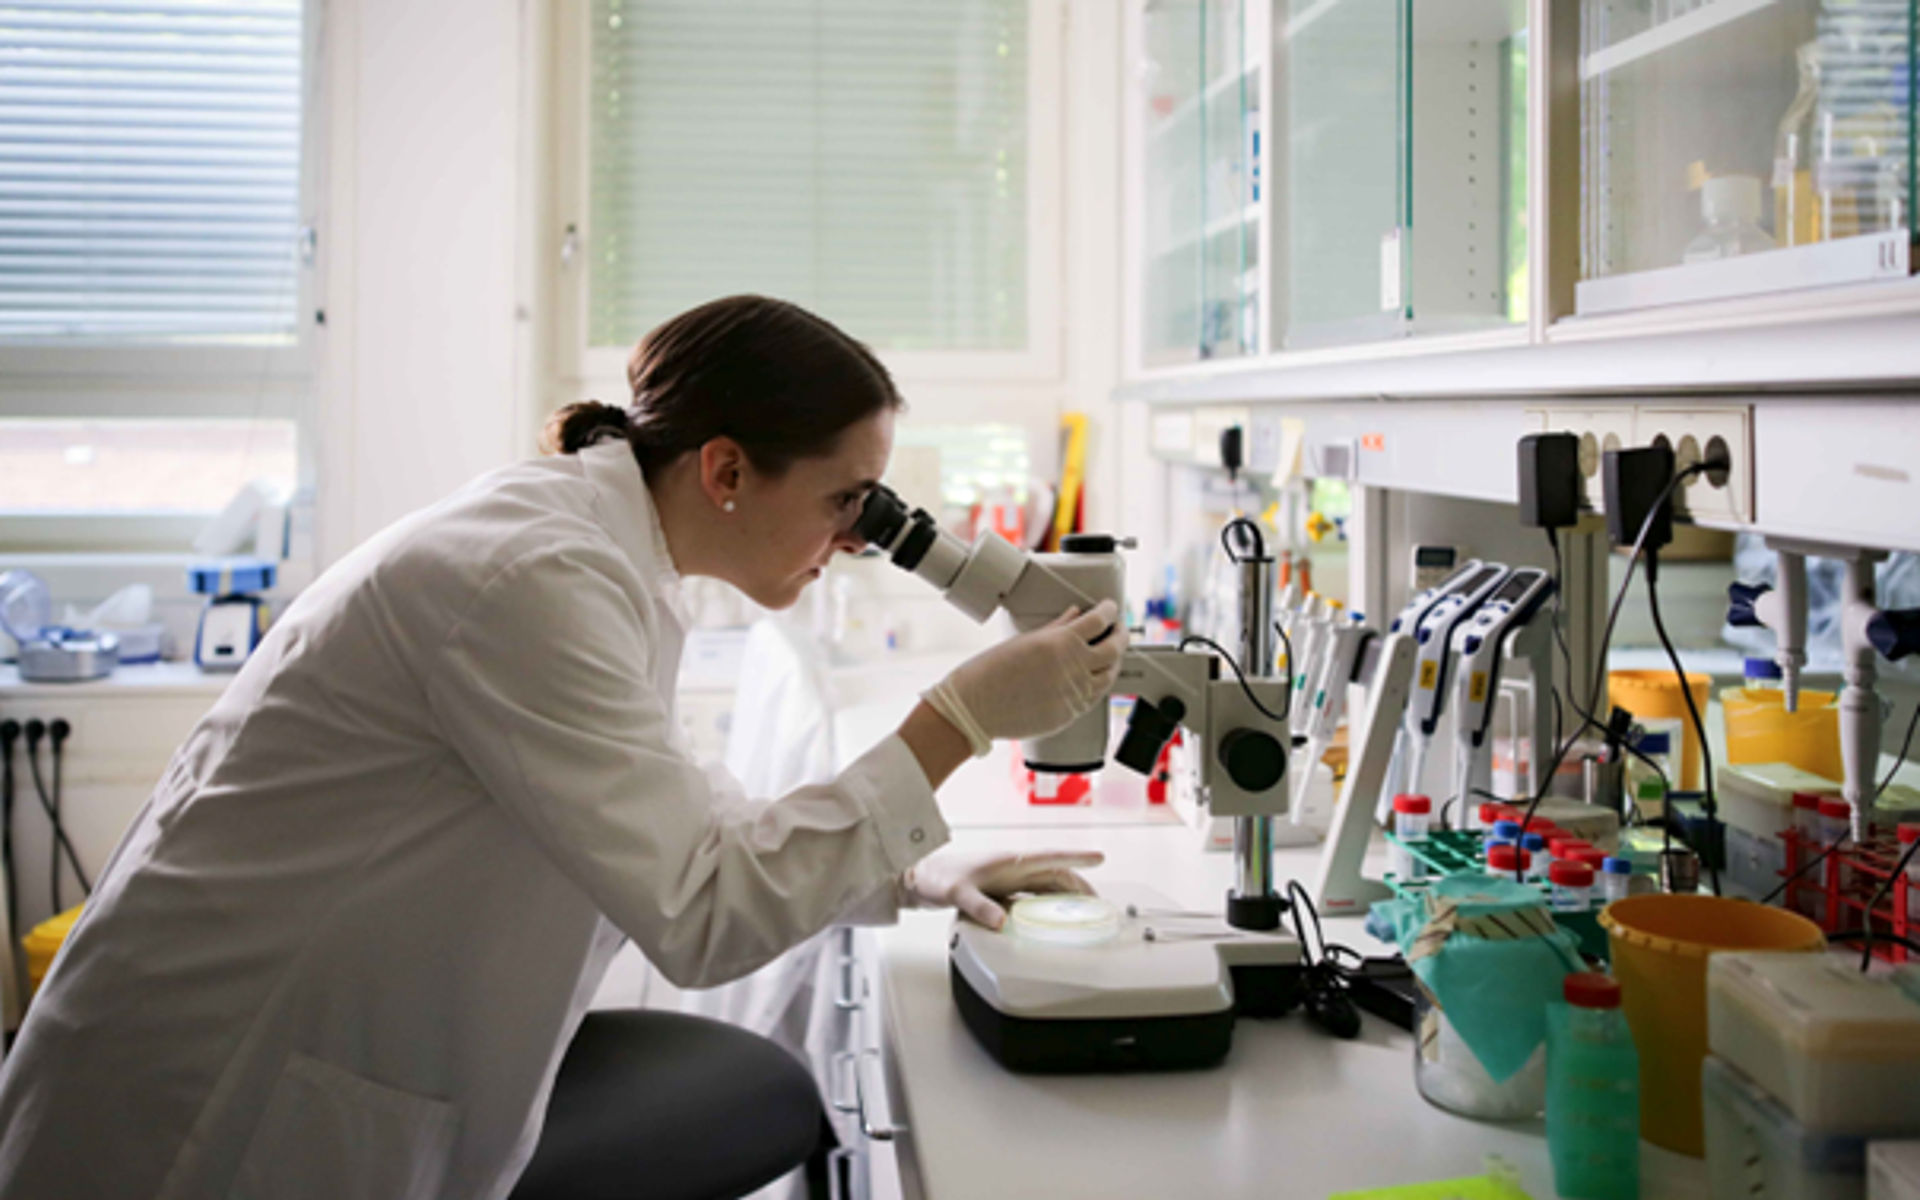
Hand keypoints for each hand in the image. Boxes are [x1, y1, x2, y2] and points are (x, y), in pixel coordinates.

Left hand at [903, 848, 1105, 929]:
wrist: (919, 878)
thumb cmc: (937, 878)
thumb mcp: (958, 893)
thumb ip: (979, 906)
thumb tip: (1001, 922)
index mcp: (1009, 862)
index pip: (1050, 858)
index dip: (1076, 858)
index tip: (1097, 857)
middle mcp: (1012, 868)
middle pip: (1055, 873)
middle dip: (1078, 884)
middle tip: (1097, 901)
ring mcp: (1008, 878)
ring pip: (1046, 884)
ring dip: (1065, 895)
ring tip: (1081, 909)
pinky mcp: (1001, 889)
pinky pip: (1032, 895)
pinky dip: (1047, 903)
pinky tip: (1050, 916)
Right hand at [922, 600, 1126, 756]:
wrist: (973, 709)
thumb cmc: (988, 673)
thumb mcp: (1023, 640)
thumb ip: (1055, 627)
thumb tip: (1075, 614)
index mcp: (1061, 643)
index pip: (1099, 620)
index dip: (1110, 610)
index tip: (1110, 607)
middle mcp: (1073, 668)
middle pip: (1114, 648)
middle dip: (1120, 635)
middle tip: (1117, 628)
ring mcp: (1074, 694)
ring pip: (1109, 677)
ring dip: (1113, 662)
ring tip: (1109, 655)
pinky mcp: (1069, 715)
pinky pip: (1093, 698)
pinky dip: (1097, 685)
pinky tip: (1093, 678)